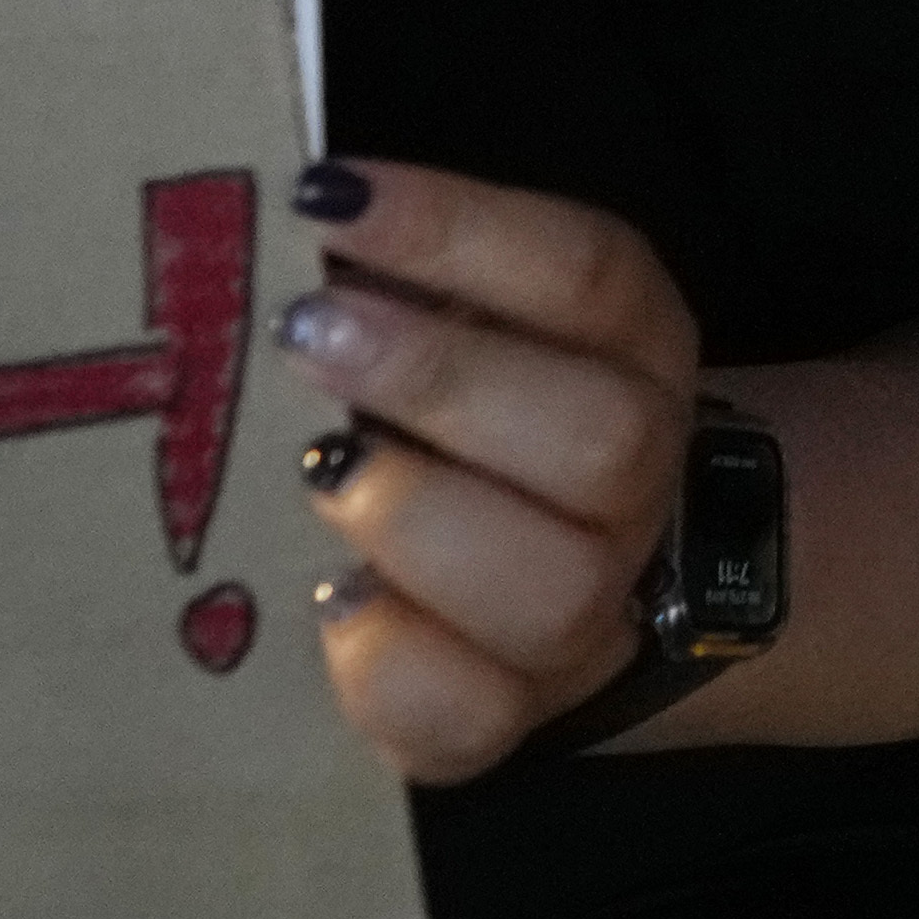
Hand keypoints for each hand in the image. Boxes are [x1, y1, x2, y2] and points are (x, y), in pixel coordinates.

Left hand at [282, 155, 702, 782]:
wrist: (549, 573)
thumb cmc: (456, 413)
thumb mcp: (455, 314)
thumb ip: (395, 270)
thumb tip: (285, 219)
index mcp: (632, 351)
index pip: (589, 274)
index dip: (460, 229)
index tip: (322, 197)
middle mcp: (633, 486)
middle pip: (604, 440)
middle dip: (445, 380)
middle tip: (307, 334)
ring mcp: (581, 615)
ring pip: (552, 587)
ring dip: (421, 519)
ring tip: (316, 470)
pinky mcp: (499, 720)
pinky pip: (468, 721)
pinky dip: (390, 663)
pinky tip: (328, 603)